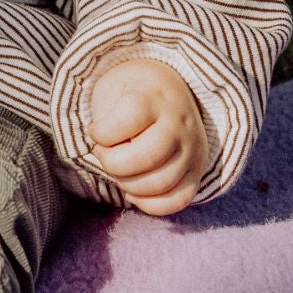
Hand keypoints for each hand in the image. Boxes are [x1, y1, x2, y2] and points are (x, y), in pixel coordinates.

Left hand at [86, 58, 208, 214]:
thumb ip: (105, 116)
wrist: (167, 91)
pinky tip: (133, 190)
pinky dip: (149, 204)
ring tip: (120, 168)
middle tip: (105, 153)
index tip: (95, 130)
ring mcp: (193, 149)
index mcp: (154, 98)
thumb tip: (107, 151)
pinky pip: (177, 201)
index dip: (102, 133)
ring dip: (128, 184)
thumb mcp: (110, 89)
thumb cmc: (129, 93)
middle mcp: (179, 124)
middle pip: (146, 158)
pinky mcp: (197, 171)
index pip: (128, 120)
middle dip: (113, 163)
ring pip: (160, 184)